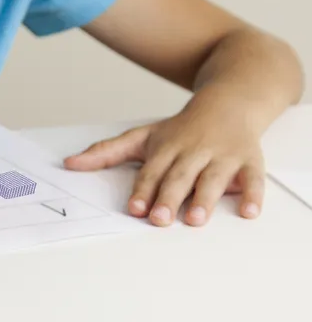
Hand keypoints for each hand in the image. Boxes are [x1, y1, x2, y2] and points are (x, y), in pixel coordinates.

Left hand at [62, 109, 264, 226]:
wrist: (228, 102)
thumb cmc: (181, 129)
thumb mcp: (143, 136)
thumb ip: (107, 152)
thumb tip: (69, 164)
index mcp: (167, 147)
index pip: (152, 171)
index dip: (143, 189)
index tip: (134, 208)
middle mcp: (194, 151)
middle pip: (180, 176)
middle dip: (169, 196)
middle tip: (160, 219)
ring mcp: (223, 155)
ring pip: (214, 178)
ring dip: (205, 198)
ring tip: (195, 219)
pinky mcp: (250, 160)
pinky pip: (253, 178)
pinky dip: (252, 195)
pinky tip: (248, 212)